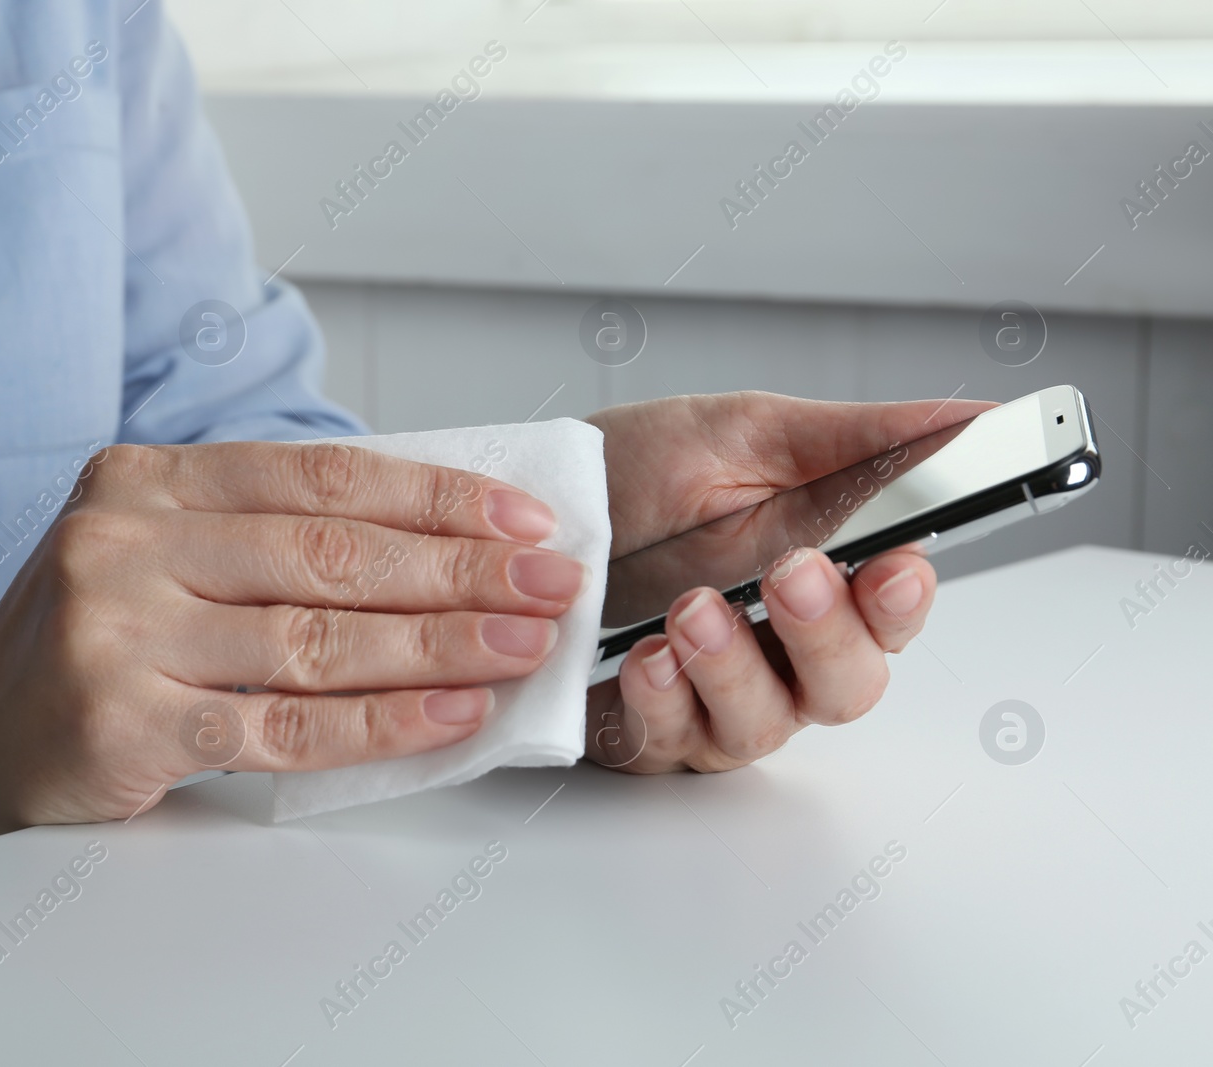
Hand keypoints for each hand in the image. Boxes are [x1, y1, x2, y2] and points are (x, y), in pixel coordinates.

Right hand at [0, 441, 588, 842]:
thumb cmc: (91, 644)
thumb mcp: (159, 553)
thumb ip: (266, 536)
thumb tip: (438, 544)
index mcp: (144, 478)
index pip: (319, 477)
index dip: (435, 497)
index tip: (523, 520)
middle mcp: (124, 538)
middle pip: (330, 553)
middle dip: (460, 571)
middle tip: (553, 584)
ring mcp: (117, 628)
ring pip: (317, 638)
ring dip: (440, 643)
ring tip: (523, 647)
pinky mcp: (122, 719)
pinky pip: (283, 725)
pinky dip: (381, 722)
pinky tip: (451, 714)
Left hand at [582, 391, 991, 773]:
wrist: (517, 509)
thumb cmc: (633, 471)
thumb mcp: (743, 434)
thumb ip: (857, 438)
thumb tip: (977, 416)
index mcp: (817, 577)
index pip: (892, 612)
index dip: (904, 600)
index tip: (895, 567)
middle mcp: (776, 652)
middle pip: (848, 685)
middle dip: (825, 635)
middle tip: (790, 577)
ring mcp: (711, 700)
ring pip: (765, 724)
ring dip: (735, 667)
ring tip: (694, 610)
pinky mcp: (645, 732)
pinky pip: (671, 741)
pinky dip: (661, 702)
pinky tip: (641, 659)